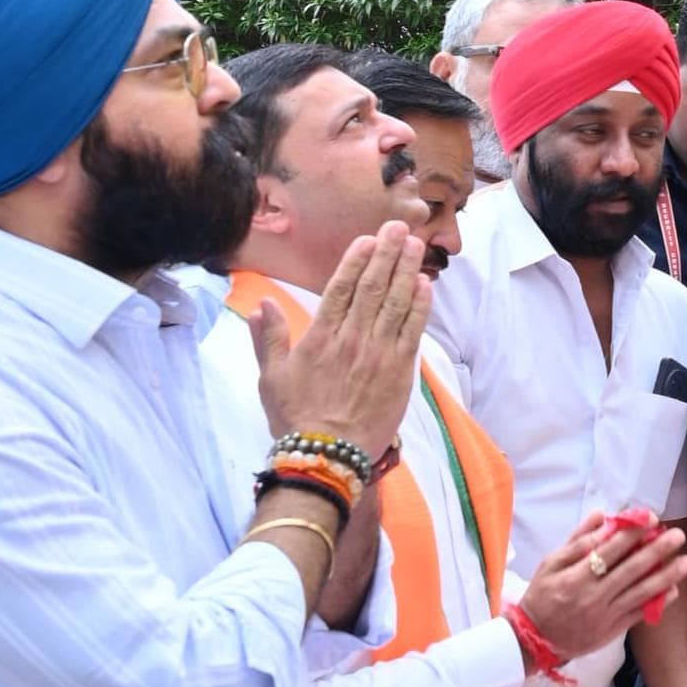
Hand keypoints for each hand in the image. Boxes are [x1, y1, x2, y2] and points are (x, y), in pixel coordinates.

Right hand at [252, 222, 430, 459]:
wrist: (327, 458)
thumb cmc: (295, 417)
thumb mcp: (271, 378)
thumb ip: (267, 337)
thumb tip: (261, 303)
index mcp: (319, 338)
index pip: (341, 288)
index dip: (356, 260)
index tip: (368, 238)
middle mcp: (351, 339)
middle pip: (373, 287)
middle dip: (387, 254)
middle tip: (399, 227)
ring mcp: (379, 353)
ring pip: (396, 303)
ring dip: (407, 271)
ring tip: (415, 245)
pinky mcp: (400, 370)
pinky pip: (413, 330)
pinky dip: (420, 305)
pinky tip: (425, 285)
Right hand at [520, 513, 686, 661]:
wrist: (534, 642)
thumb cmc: (542, 596)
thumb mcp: (550, 563)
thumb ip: (577, 540)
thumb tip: (601, 515)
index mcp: (577, 576)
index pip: (610, 550)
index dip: (633, 533)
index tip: (652, 519)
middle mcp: (593, 596)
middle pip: (630, 570)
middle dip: (657, 551)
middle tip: (678, 535)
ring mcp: (604, 616)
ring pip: (639, 593)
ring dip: (665, 577)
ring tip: (686, 562)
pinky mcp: (610, 632)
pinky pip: (637, 614)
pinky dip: (656, 603)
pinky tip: (673, 590)